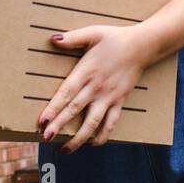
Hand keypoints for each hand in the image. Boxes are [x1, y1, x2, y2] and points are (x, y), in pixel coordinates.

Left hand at [36, 24, 151, 152]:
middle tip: (45, 138)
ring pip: (93, 122)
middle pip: (75, 109)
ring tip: (65, 149)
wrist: (142, 46)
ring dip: (79, 138)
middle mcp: (96, 87)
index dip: (53, 108)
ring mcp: (109, 96)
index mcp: (87, 71)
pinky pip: (111, 122)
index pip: (66, 93)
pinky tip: (93, 144)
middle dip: (59, 125)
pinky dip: (103, 135)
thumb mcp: (93, 33)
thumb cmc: (115, 38)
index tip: (41, 121)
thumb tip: (52, 39)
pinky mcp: (120, 101)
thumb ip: (72, 38)